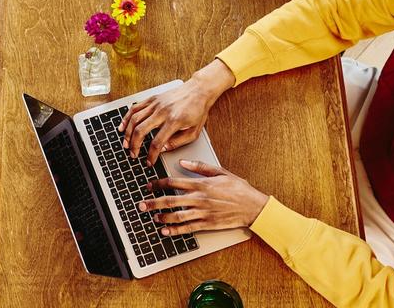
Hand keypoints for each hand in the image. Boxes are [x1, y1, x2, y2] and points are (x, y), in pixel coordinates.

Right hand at [119, 59, 234, 165]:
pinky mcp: (152, 98)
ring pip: (135, 119)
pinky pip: (135, 108)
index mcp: (174, 121)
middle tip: (133, 154)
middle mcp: (162, 111)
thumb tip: (162, 149)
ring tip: (126, 144)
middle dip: (134, 145)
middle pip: (141, 130)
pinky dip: (126, 118)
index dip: (151, 155)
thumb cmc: (198, 110)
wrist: (199, 90)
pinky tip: (122, 126)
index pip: (157, 142)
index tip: (149, 162)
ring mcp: (156, 103)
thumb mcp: (194, 132)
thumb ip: (177, 143)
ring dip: (128, 133)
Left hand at [138, 160, 268, 234]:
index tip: (150, 185)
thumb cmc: (238, 188)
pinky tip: (165, 231)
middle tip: (141, 205)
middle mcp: (199, 198)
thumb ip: (200, 166)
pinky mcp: (207, 224)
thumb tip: (183, 161)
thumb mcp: (220, 171)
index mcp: (201, 184)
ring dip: (162, 217)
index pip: (174, 182)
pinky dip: (175, 231)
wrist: (252, 206)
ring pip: (177, 216)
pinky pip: (187, 228)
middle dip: (153, 202)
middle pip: (171, 200)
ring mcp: (203, 213)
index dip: (159, 184)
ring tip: (152, 217)